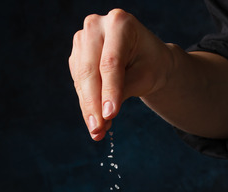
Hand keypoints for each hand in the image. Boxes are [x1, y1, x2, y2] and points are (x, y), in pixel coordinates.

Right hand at [69, 9, 172, 140]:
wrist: (147, 59)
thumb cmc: (151, 64)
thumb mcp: (145, 76)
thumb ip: (124, 90)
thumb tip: (104, 116)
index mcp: (119, 23)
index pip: (110, 63)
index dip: (109, 91)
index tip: (110, 115)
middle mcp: (96, 26)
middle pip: (90, 70)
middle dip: (93, 104)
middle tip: (98, 130)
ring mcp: (82, 39)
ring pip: (81, 79)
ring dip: (88, 108)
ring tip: (98, 131)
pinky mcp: (77, 54)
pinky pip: (78, 83)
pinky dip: (86, 103)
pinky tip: (95, 120)